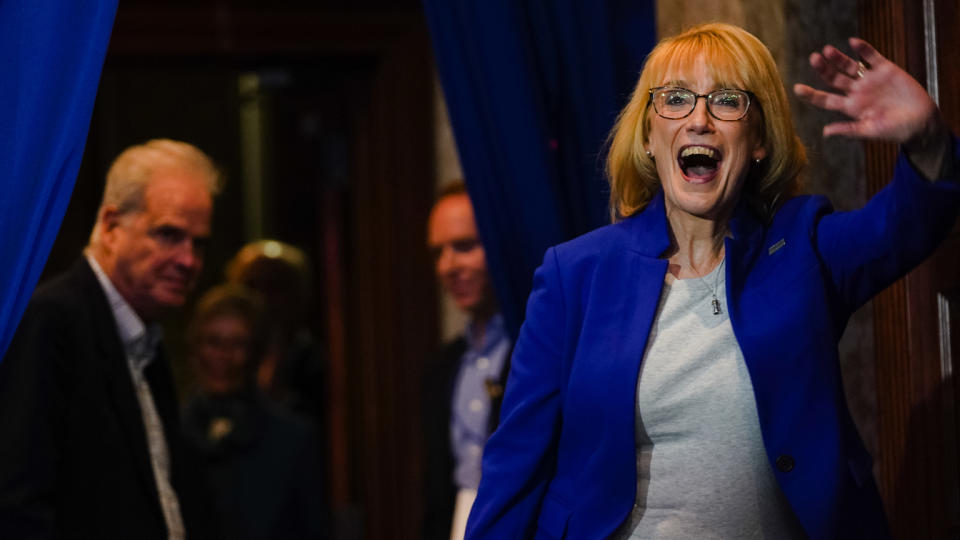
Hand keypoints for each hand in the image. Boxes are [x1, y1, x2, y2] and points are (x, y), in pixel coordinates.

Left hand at [794, 38, 949, 177]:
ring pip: (850, 66)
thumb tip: (825, 132)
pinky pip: (872, 57)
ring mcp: (870, 80)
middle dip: (823, 69)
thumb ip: (848, 130)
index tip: (797, 89)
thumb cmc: (894, 131)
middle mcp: (857, 92)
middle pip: (835, 79)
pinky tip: (853, 42)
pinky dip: (863, 49)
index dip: (811, 94)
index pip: (825, 100)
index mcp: (850, 107)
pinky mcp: (886, 70)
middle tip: (814, 59)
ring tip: (827, 50)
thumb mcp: (869, 131)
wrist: (920, 122)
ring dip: (838, 58)